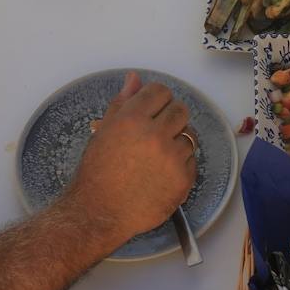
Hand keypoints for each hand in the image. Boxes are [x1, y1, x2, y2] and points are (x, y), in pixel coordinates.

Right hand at [64, 71, 196, 244]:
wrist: (100, 211)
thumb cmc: (98, 172)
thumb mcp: (104, 131)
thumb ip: (123, 102)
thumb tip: (134, 78)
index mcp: (132, 119)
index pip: (160, 92)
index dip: (156, 99)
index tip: (151, 110)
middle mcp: (155, 135)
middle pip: (180, 110)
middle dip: (170, 117)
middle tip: (156, 132)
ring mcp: (172, 158)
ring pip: (190, 135)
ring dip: (177, 140)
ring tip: (157, 155)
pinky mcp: (183, 179)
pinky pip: (192, 159)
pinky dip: (181, 163)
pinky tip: (162, 171)